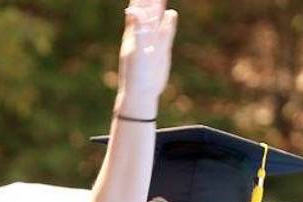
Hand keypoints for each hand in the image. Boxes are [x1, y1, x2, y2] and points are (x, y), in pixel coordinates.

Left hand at [114, 0, 177, 118]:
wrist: (142, 92)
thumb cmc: (136, 73)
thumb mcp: (136, 49)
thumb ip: (137, 28)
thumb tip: (132, 8)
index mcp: (133, 33)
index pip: (138, 8)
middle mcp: (142, 35)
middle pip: (148, 10)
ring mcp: (153, 41)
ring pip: (157, 19)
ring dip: (158, 6)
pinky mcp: (162, 49)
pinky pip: (166, 31)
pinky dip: (168, 22)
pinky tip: (171, 13)